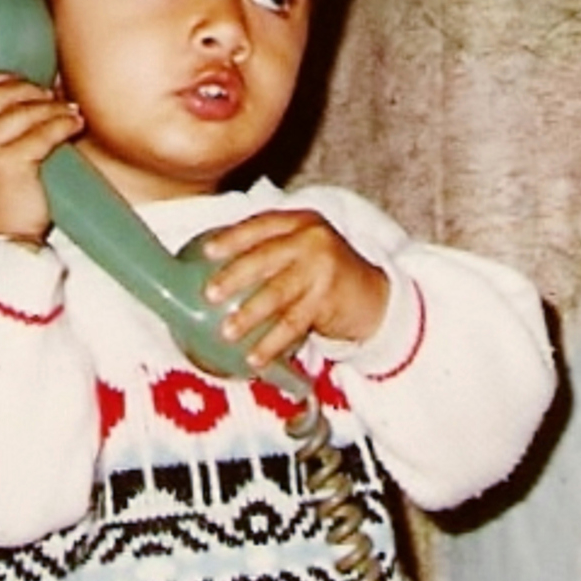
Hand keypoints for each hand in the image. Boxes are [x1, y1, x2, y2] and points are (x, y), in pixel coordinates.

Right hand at [0, 73, 83, 243]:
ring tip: (68, 111)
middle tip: (50, 96)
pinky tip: (74, 124)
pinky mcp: (9, 164)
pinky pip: (42, 132)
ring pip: (22, 111)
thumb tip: (21, 101)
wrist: (0, 246)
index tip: (23, 83)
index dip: (1, 80)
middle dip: (28, 90)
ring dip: (50, 106)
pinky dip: (62, 123)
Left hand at [200, 211, 390, 373]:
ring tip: (226, 332)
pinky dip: (271, 343)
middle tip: (209, 294)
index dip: (231, 238)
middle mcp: (312, 240)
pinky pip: (292, 324)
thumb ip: (272, 253)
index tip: (205, 252)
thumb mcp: (306, 252)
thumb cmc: (328, 276)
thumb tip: (216, 272)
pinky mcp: (328, 299)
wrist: (375, 299)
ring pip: (276, 293)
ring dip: (248, 315)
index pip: (260, 225)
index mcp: (301, 223)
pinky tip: (254, 357)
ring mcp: (322, 268)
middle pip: (265, 257)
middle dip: (233, 276)